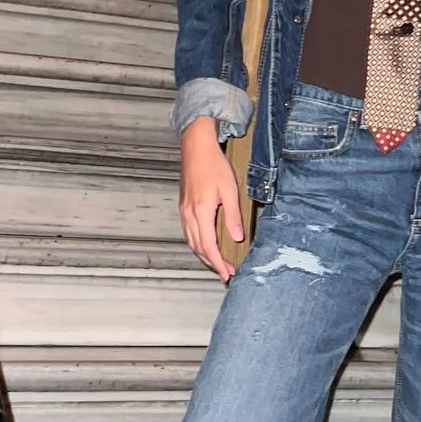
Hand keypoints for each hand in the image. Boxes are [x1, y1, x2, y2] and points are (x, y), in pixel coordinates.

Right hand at [179, 117, 243, 280]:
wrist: (196, 147)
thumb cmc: (214, 165)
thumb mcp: (230, 189)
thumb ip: (233, 215)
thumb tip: (237, 237)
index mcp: (201, 212)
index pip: (209, 246)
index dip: (218, 263)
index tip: (227, 274)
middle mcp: (189, 214)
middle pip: (198, 247)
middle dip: (212, 262)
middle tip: (226, 272)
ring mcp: (184, 211)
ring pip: (191, 241)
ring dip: (204, 254)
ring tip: (217, 263)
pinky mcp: (183, 206)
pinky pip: (188, 232)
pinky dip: (197, 243)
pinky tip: (206, 244)